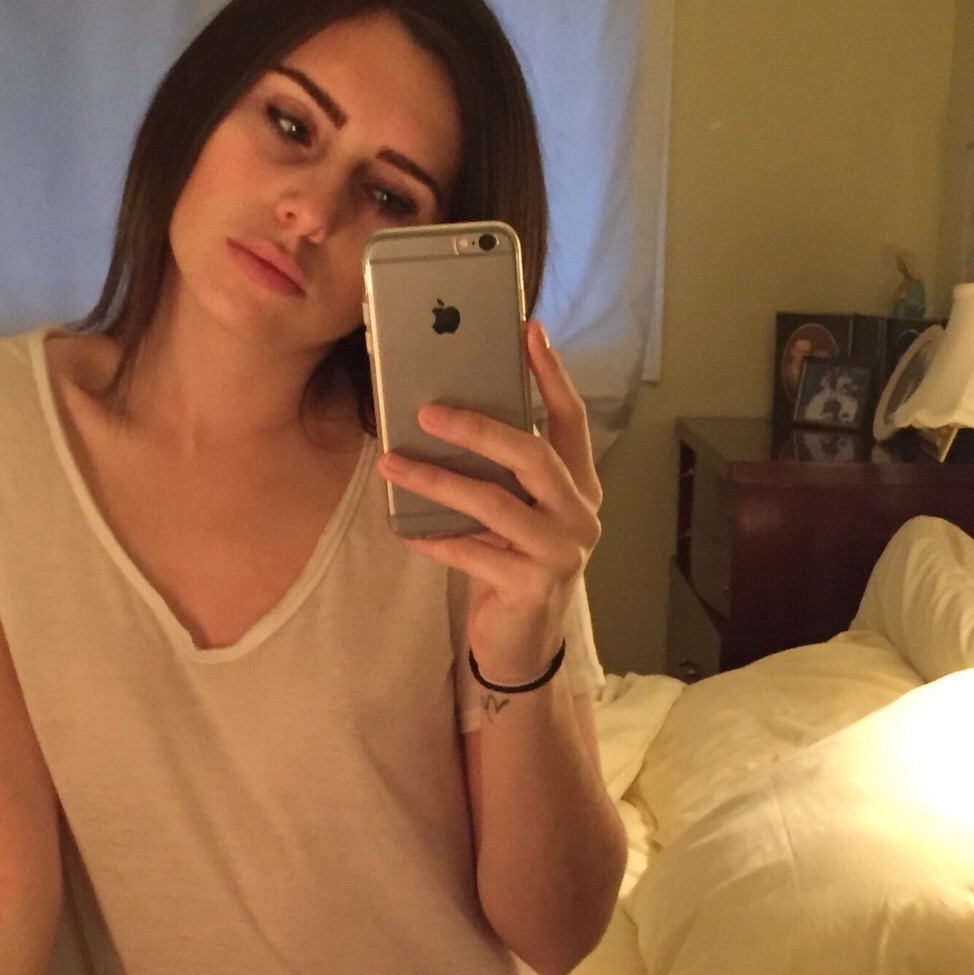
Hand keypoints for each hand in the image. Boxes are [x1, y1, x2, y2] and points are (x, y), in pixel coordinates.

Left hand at [376, 321, 600, 682]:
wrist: (523, 643)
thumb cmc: (513, 562)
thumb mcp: (517, 510)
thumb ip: (503, 471)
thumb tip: (449, 411)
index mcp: (580, 486)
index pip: (571, 419)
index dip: (552, 374)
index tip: (529, 331)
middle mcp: (580, 515)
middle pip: (532, 455)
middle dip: (477, 427)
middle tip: (427, 409)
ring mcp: (561, 552)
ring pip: (494, 502)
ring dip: (437, 479)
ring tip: (393, 462)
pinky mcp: (532, 586)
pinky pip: (472, 552)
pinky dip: (435, 537)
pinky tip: (404, 527)